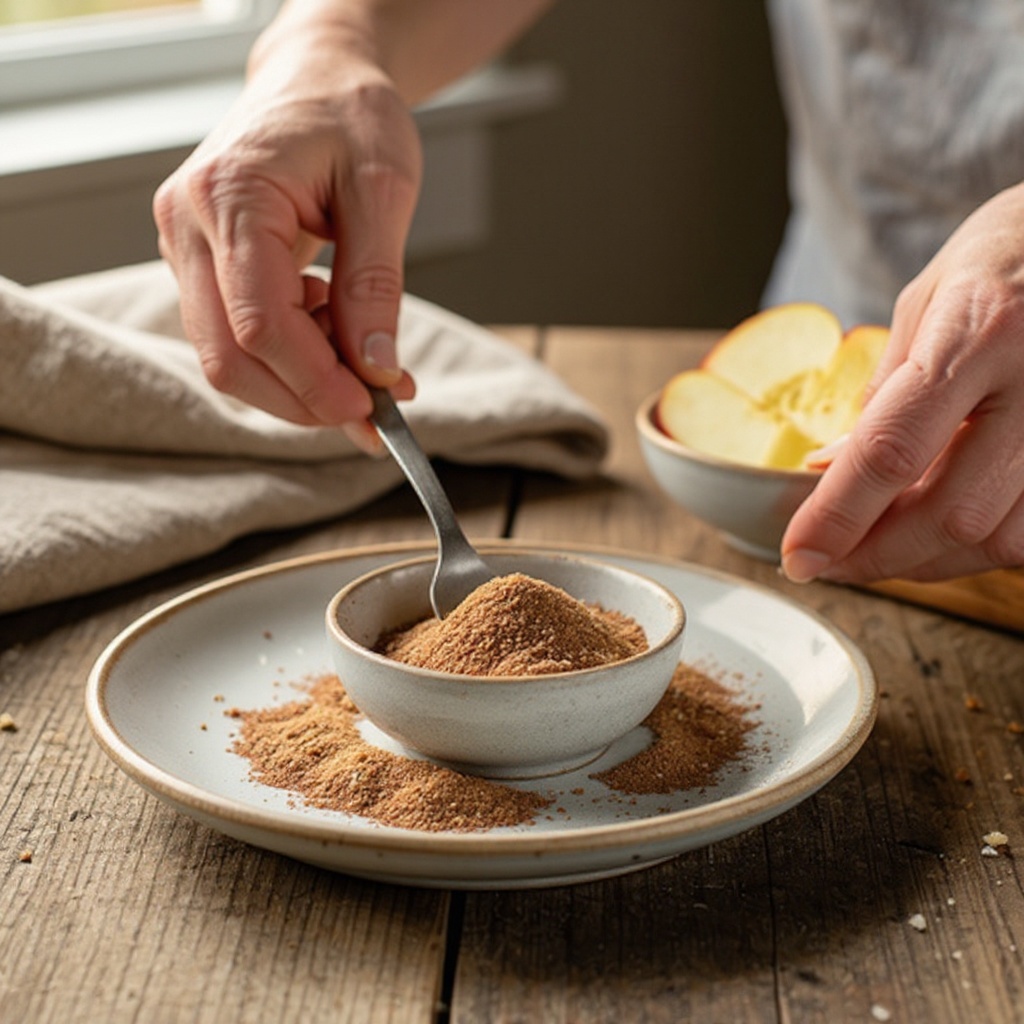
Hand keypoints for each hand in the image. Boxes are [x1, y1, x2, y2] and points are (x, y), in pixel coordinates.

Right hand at [153, 38, 418, 430]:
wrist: (315, 80)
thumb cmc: (348, 114)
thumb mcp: (383, 188)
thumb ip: (375, 283)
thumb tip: (376, 367)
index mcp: (229, 197)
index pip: (258, 324)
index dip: (314, 381)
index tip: (369, 410)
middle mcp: (187, 226)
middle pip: (229, 357)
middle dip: (304, 398)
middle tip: (373, 410)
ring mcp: (185, 248)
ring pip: (229, 356)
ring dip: (301, 382)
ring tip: (365, 363)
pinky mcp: (200, 265)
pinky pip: (236, 335)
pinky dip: (291, 356)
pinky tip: (334, 331)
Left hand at [782, 183, 1023, 582]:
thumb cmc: (1004, 258)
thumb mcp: (924, 305)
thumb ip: (882, 395)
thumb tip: (830, 470)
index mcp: (978, 333)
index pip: (891, 450)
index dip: (837, 517)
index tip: (798, 556)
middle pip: (951, 512)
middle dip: (878, 555)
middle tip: (832, 562)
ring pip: (999, 538)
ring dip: (928, 559)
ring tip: (882, 544)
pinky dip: (977, 548)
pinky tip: (940, 530)